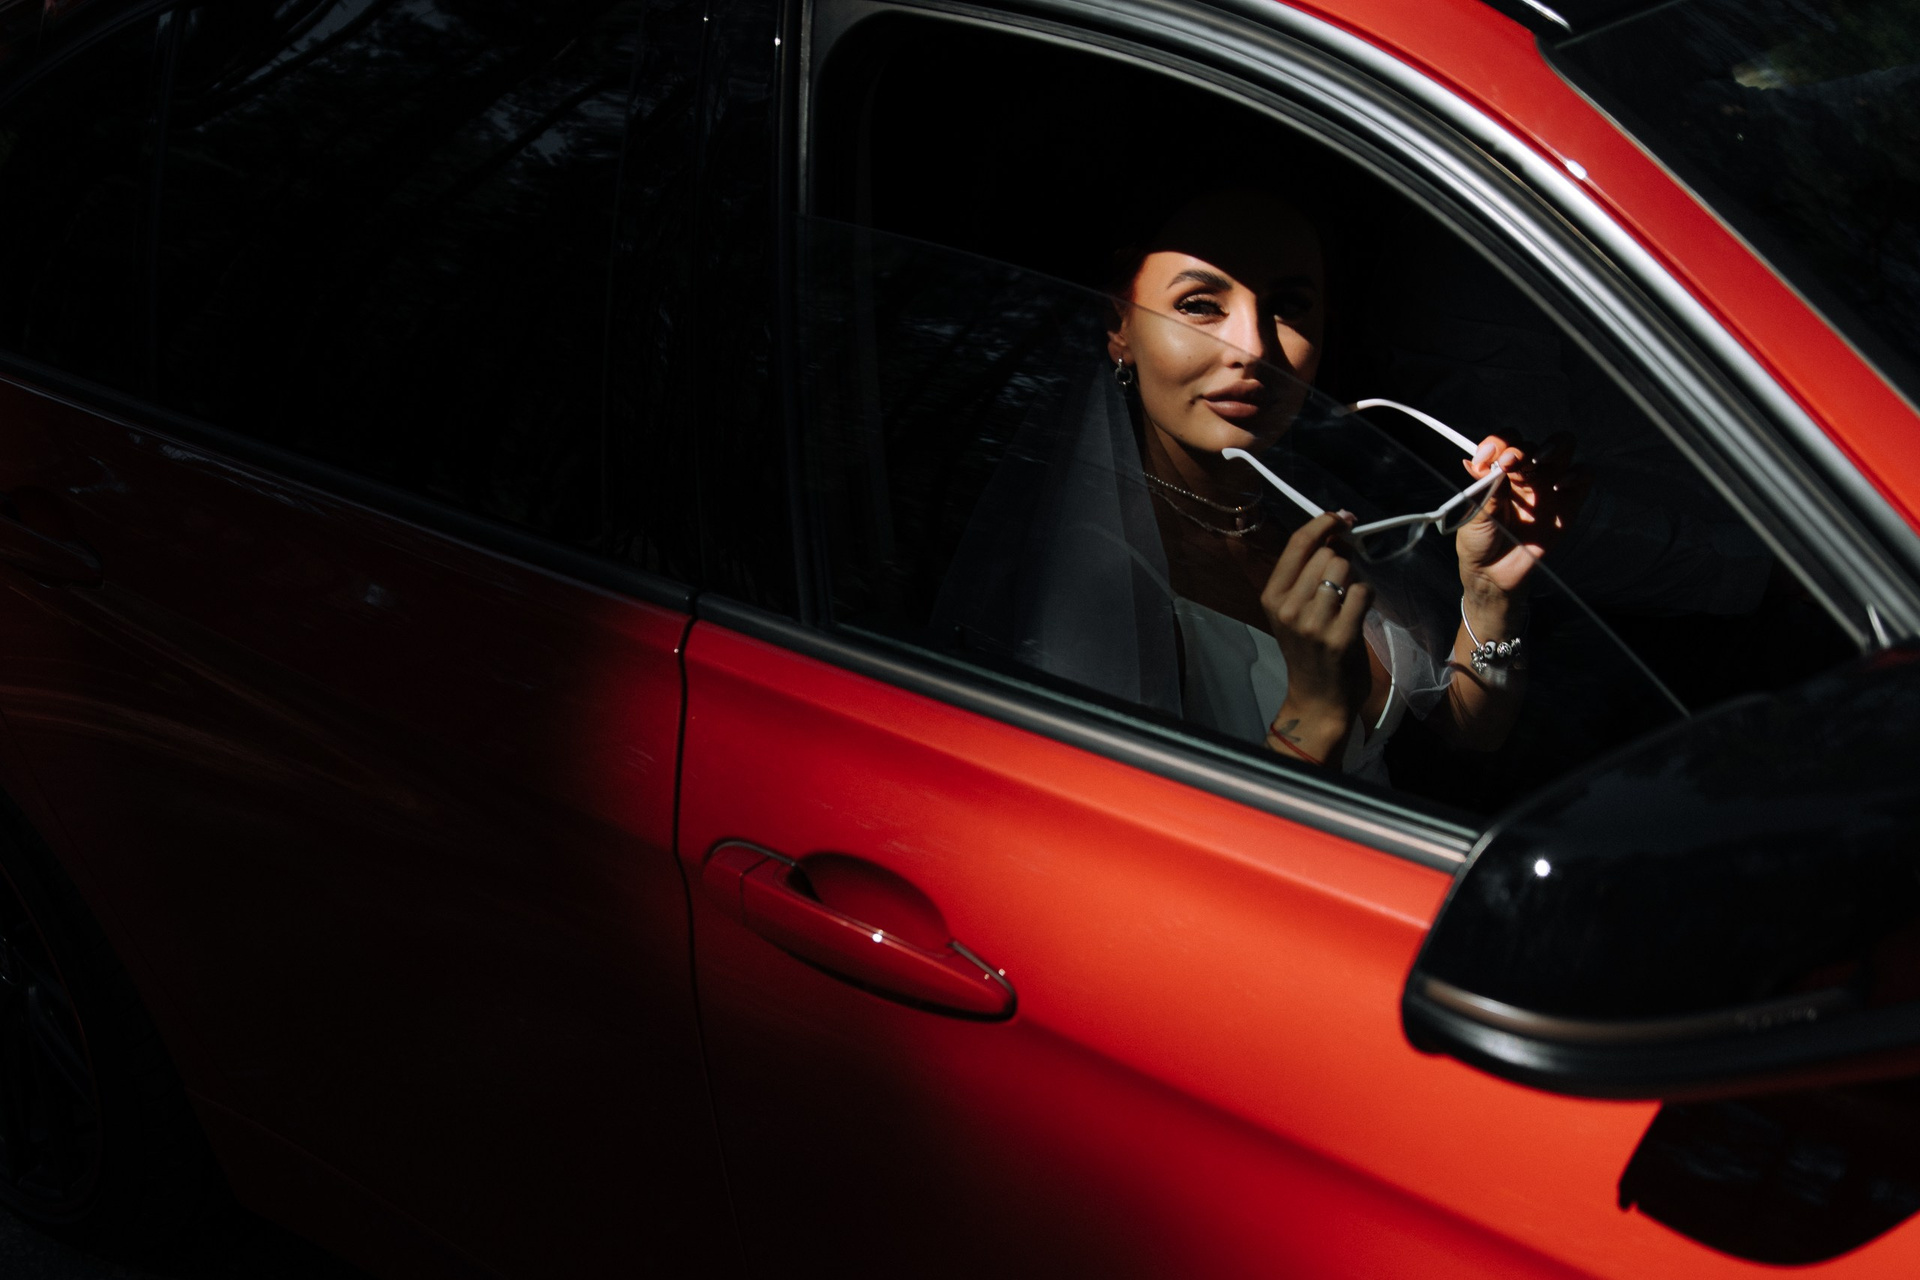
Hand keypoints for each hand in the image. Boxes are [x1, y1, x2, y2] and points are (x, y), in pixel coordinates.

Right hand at [1260, 513, 1373, 762]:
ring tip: (1349, 599)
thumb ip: (1307, 574)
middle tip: (1346, 576)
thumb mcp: (1293, 611)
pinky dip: (1367, 597)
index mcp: (1272, 596)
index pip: (1298, 544)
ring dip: (1355, 579)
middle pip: (1328, 555)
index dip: (1323, 523)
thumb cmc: (1309, 650)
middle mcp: (1288, 607)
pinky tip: (1359, 613)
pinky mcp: (1340, 636)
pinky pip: (1363, 593)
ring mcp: (1314, 623)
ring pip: (1345, 570)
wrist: (1317, 698)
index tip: (1341, 518)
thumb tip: (1337, 533)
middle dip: (1343, 558)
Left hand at [1455, 432, 1583, 601]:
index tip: (1485, 458)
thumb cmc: (1480, 541)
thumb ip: (1484, 488)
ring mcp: (1549, 486)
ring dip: (1552, 448)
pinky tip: (1559, 485)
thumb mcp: (1475, 513)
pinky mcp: (1569, 503)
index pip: (1507, 442)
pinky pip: (1584, 477)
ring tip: (1535, 463)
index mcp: (1501, 471)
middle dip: (1522, 447)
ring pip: (1563, 448)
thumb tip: (1481, 461)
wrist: (1493, 573)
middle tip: (1510, 463)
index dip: (1498, 442)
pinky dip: (1576, 474)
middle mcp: (1527, 474)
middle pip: (1534, 442)